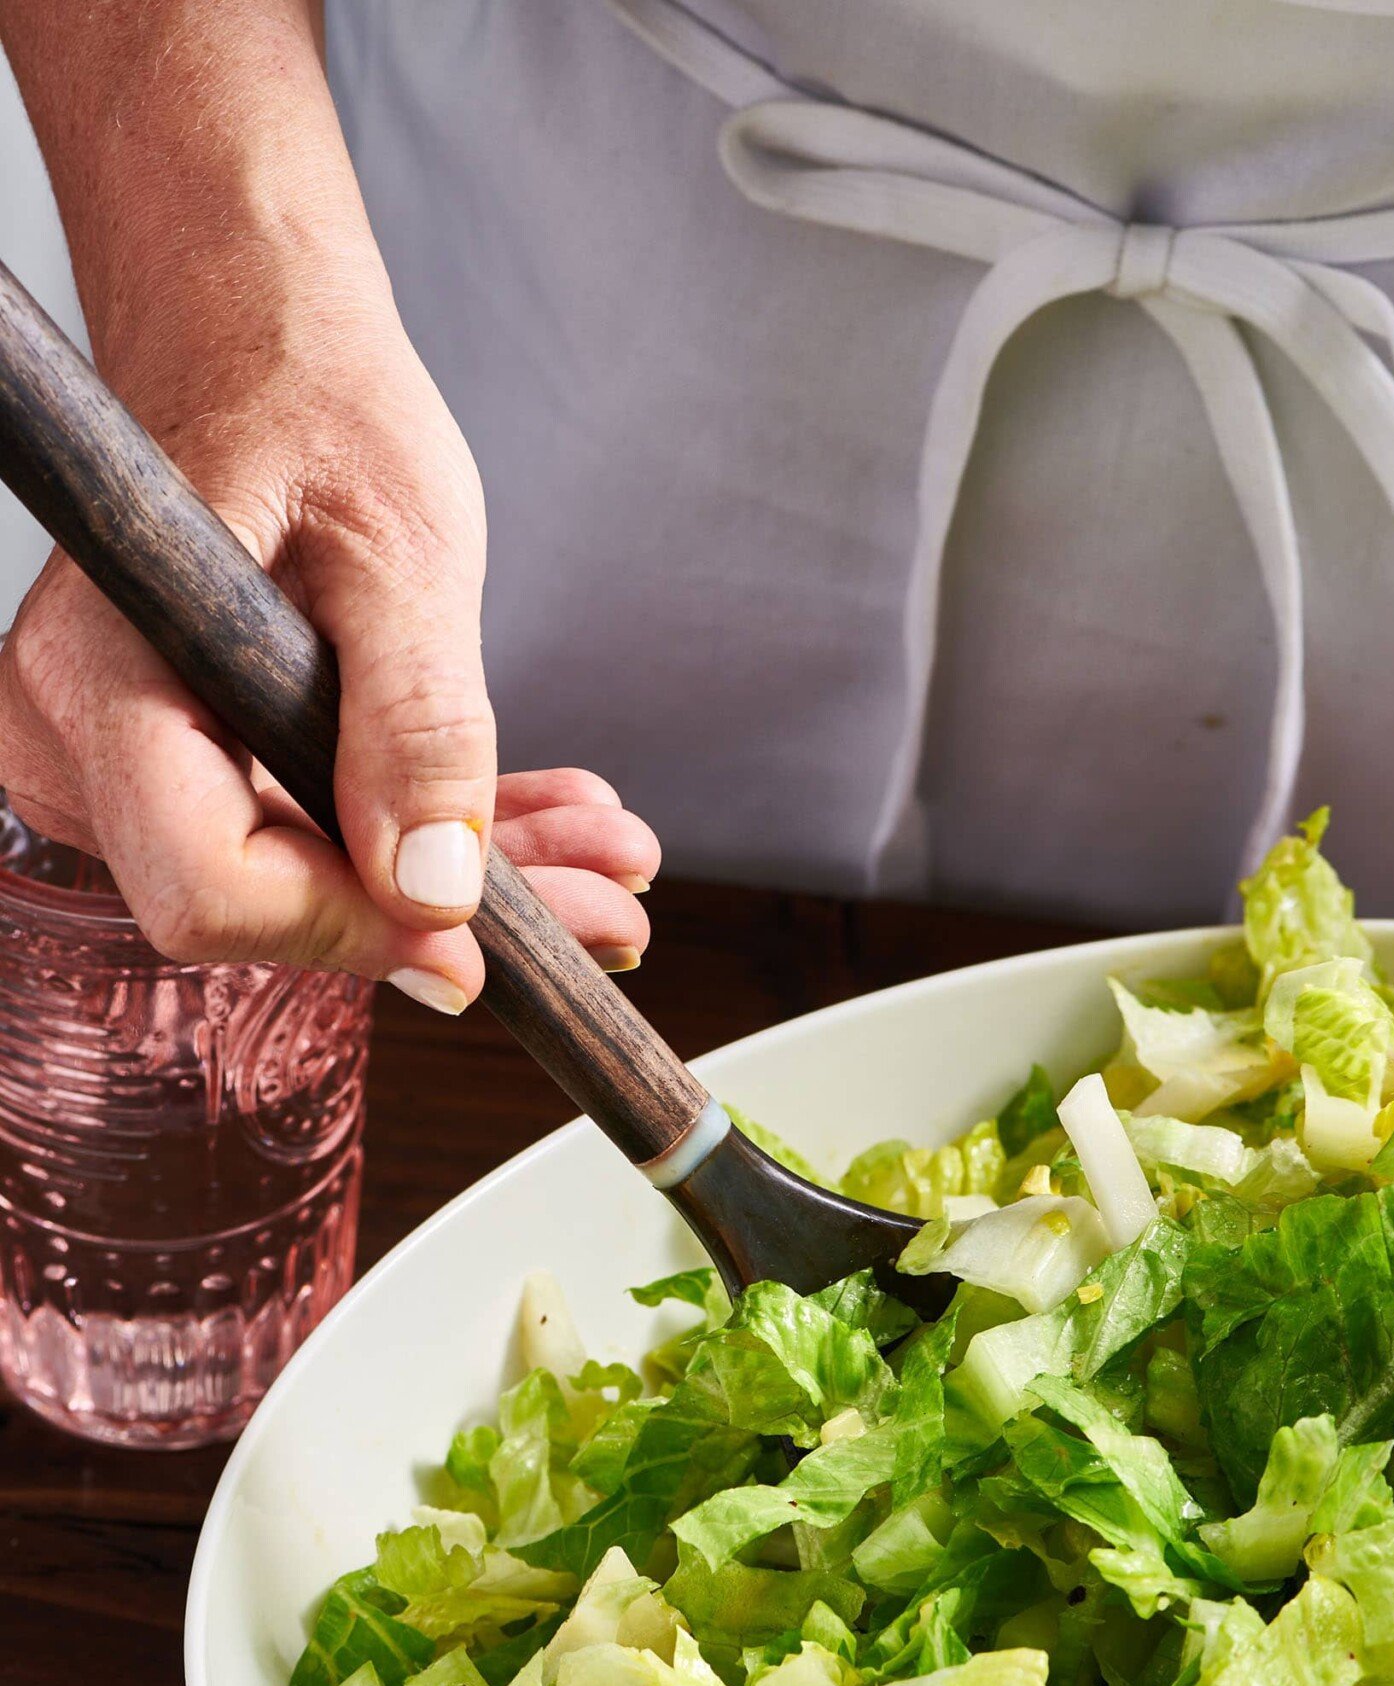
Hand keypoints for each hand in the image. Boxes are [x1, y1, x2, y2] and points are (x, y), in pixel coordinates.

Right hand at [0, 292, 656, 1009]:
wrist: (259, 338)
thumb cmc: (310, 397)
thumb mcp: (402, 552)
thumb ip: (416, 723)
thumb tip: (433, 887)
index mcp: (103, 674)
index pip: (211, 884)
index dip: (351, 928)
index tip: (478, 939)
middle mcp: (84, 738)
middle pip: (269, 903)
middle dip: (448, 918)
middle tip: (610, 912)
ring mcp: (132, 764)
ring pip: (312, 885)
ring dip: (468, 883)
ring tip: (605, 862)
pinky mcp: (192, 770)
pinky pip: (316, 839)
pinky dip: (432, 840)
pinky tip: (545, 825)